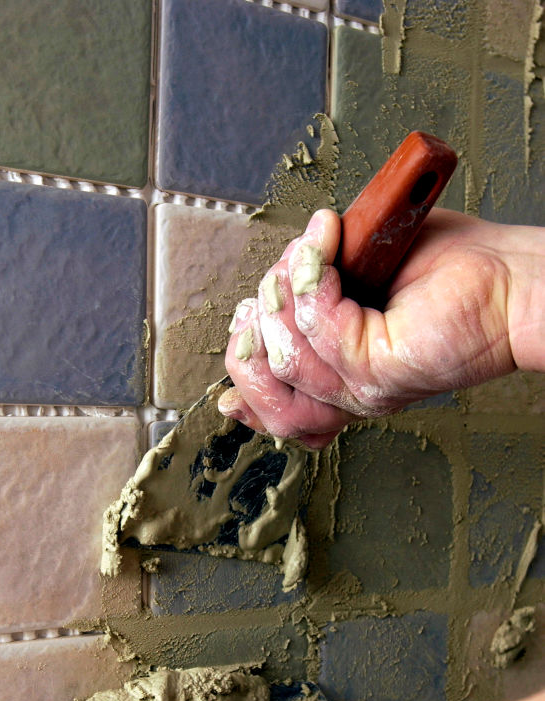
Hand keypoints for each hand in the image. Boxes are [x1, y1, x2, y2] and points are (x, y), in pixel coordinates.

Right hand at [219, 208, 541, 447]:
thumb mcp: (356, 281)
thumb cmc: (453, 271)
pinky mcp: (376, 368)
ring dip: (290, 283)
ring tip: (320, 247)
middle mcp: (345, 391)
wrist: (513, 281)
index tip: (249, 313)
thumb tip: (256, 303)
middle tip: (297, 267)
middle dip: (262, 310)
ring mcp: (359, 386)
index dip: (243, 362)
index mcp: (338, 379)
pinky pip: (316, 323)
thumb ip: (307, 298)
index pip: (264, 402)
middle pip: (260, 379)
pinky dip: (314, 270)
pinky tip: (331, 242)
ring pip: (282, 351)